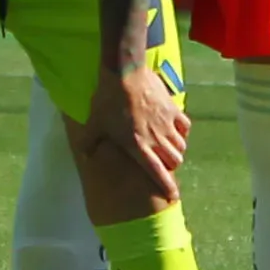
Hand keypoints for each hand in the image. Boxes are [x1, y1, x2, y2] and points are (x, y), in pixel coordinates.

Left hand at [90, 56, 189, 203]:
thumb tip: (84, 155)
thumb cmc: (107, 100)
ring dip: (175, 150)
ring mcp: (167, 124)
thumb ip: (90, 142)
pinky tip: (175, 130)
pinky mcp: (173, 109)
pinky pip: (185, 127)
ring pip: (181, 146)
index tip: (172, 197)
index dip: (166, 186)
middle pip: (174, 161)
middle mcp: (156, 139)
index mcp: (138, 146)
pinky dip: (182, 132)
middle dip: (170, 166)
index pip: (157, 172)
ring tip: (167, 148)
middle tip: (162, 164)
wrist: (124, 73)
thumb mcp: (94, 123)